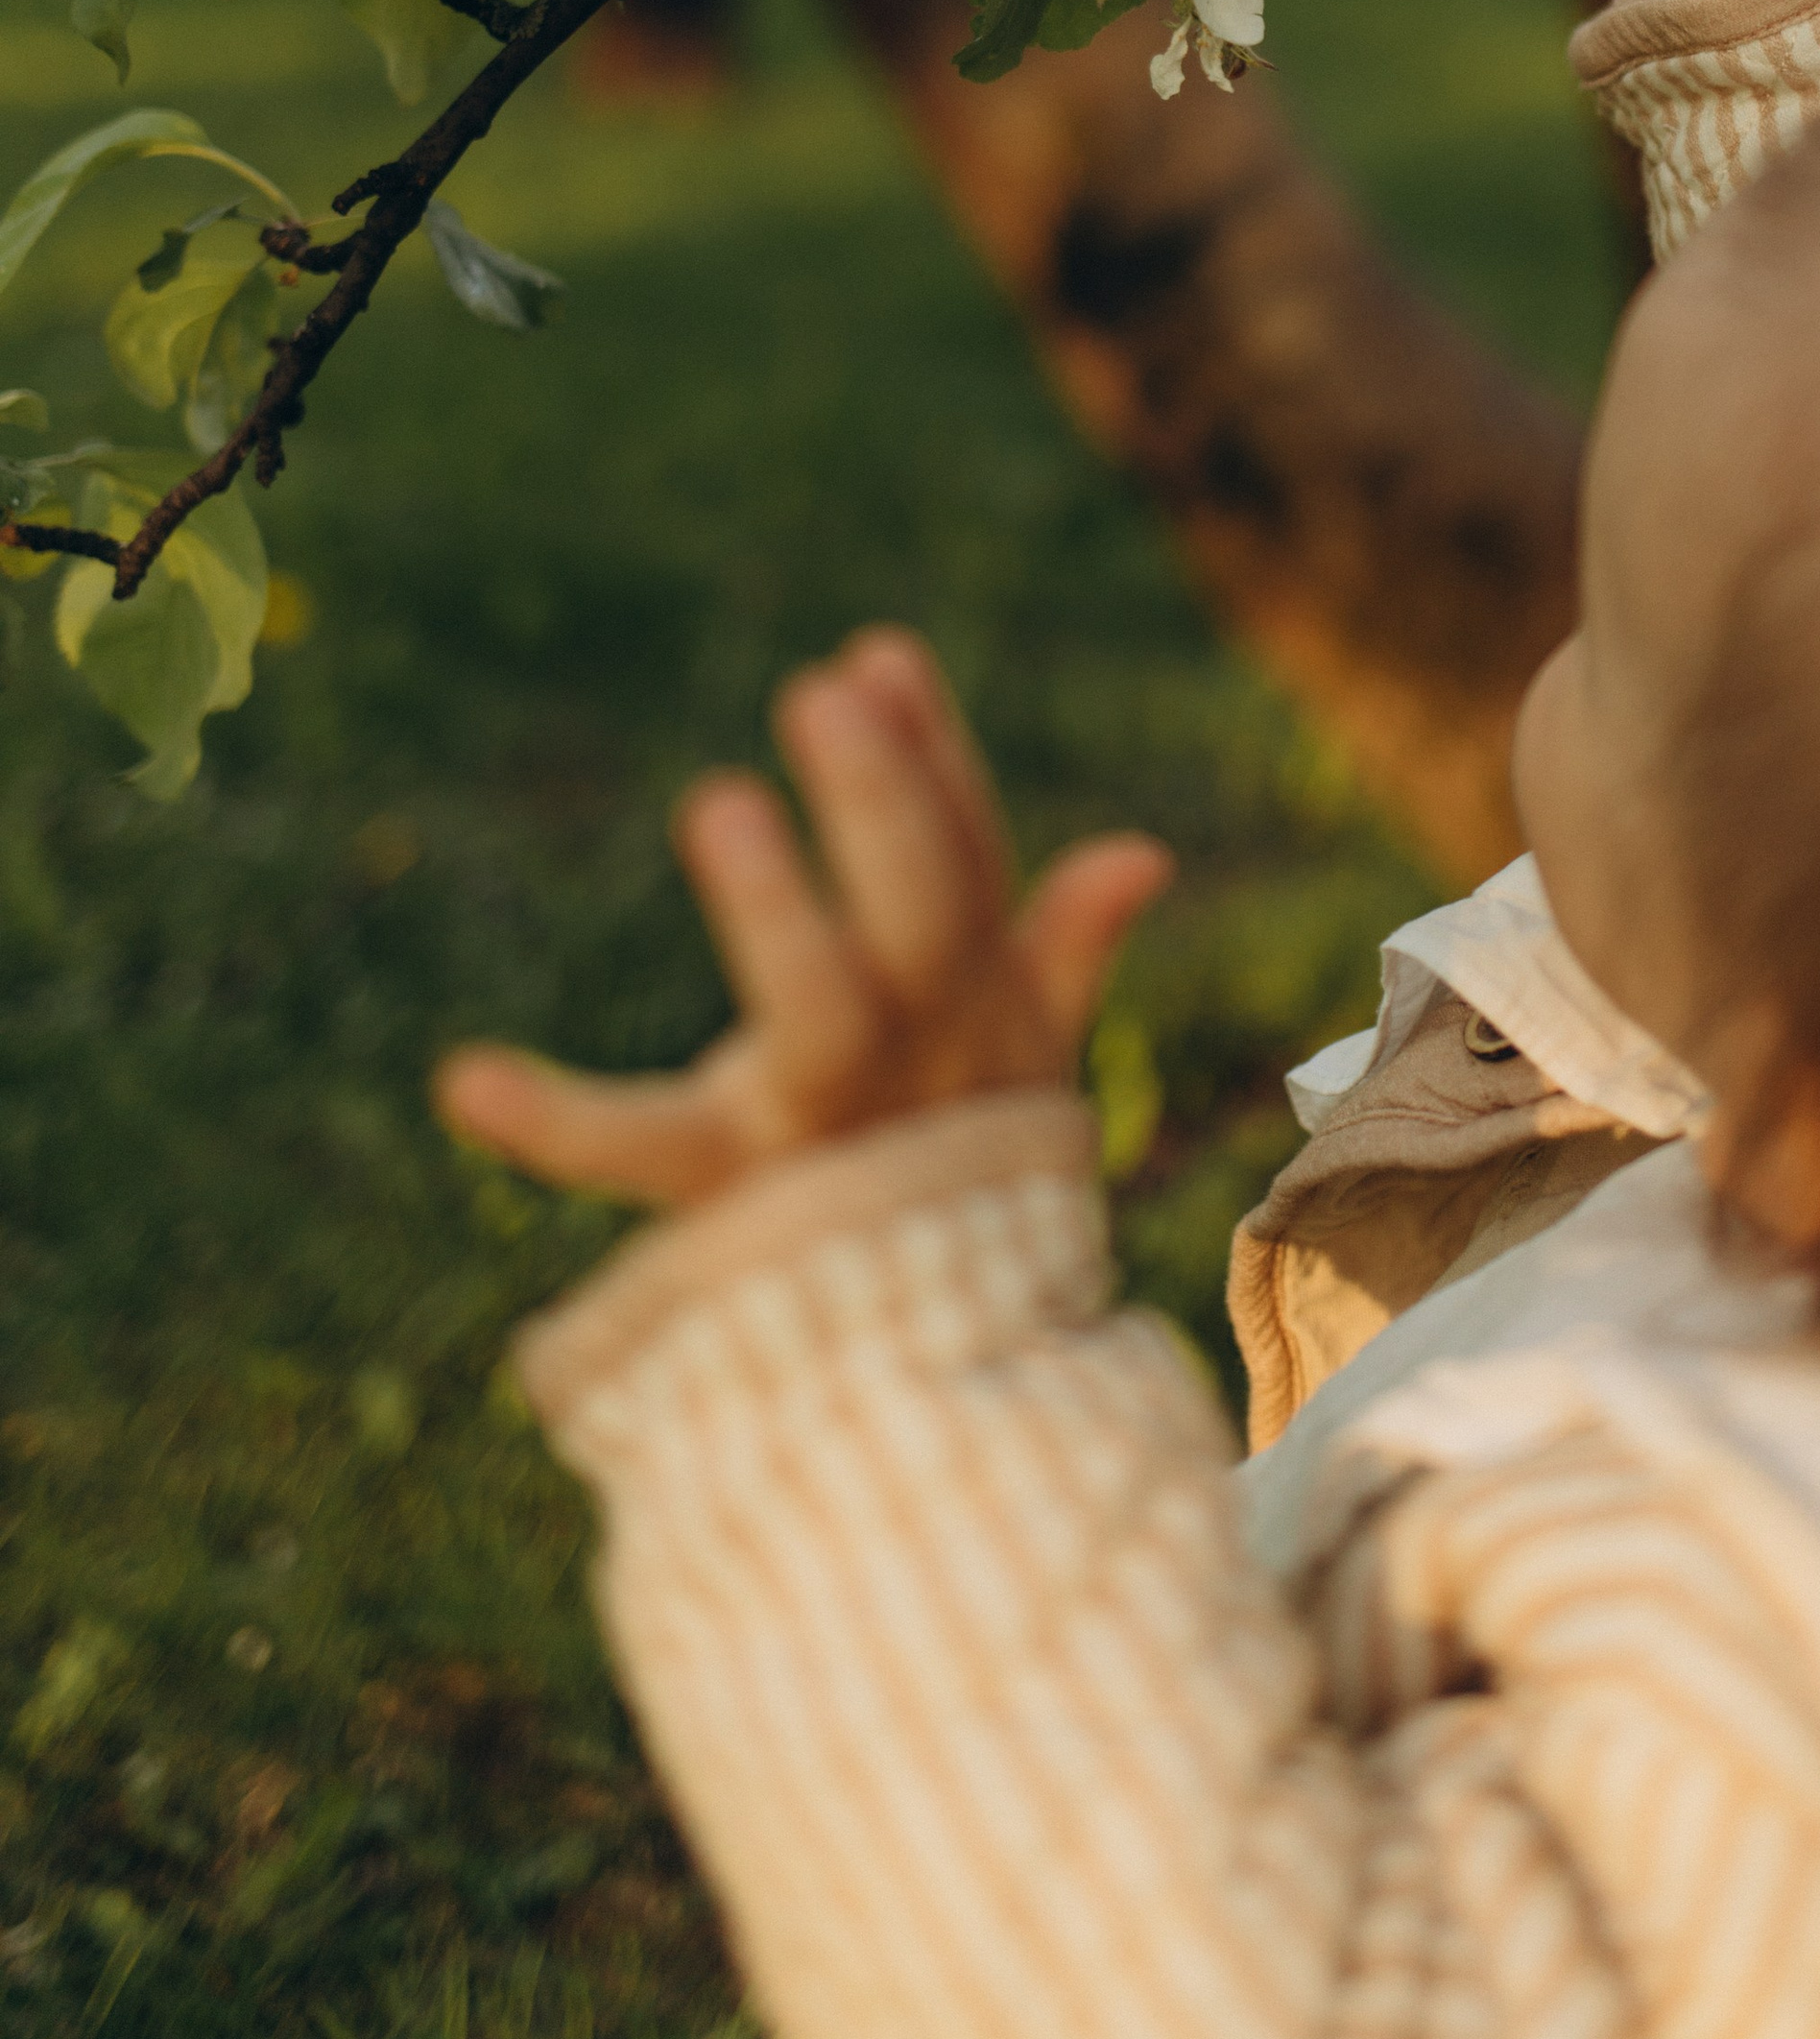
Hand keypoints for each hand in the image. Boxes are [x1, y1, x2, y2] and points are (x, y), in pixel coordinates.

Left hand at [434, 629, 1172, 1206]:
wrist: (936, 1385)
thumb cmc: (961, 1186)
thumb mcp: (1025, 1071)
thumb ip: (1060, 952)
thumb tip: (1140, 851)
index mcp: (976, 1013)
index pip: (966, 864)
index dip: (931, 761)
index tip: (874, 653)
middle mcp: (912, 1059)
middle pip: (921, 918)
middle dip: (882, 803)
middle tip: (820, 690)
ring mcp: (820, 1129)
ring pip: (819, 1017)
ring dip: (781, 912)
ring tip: (719, 801)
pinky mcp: (725, 1200)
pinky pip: (642, 1162)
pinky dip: (550, 1123)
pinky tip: (462, 1079)